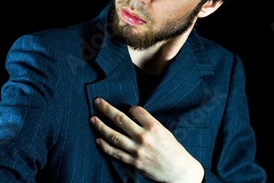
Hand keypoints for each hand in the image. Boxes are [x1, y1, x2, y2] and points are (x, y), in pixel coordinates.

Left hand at [89, 97, 203, 182]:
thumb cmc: (174, 151)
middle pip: (120, 119)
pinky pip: (115, 153)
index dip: (131, 107)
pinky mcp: (134, 162)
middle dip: (107, 109)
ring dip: (101, 126)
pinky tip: (98, 139)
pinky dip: (105, 146)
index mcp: (154, 127)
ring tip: (93, 119)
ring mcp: (137, 150)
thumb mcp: (165, 132)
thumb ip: (149, 124)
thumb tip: (133, 117)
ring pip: (114, 136)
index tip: (129, 109)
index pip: (136, 110)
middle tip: (97, 101)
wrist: (181, 172)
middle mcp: (144, 137)